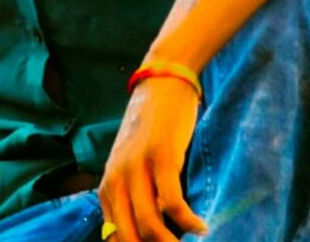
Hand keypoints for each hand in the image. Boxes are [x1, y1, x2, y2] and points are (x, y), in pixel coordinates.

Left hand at [98, 78, 207, 240]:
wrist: (162, 83)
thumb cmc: (150, 128)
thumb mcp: (131, 163)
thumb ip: (132, 194)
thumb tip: (147, 233)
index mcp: (107, 184)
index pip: (114, 236)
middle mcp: (116, 178)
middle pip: (128, 237)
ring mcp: (137, 167)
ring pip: (149, 226)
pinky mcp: (160, 156)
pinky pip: (173, 202)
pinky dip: (189, 221)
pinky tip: (202, 227)